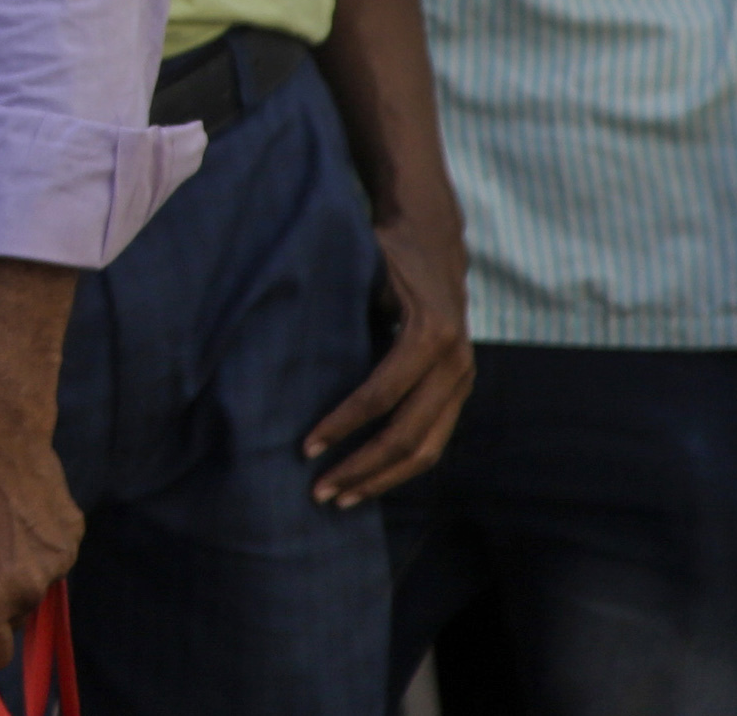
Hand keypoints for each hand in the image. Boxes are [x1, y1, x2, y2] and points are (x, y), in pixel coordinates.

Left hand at [303, 199, 472, 504]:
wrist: (434, 238)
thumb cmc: (384, 250)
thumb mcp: (362, 263)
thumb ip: (335, 295)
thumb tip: (274, 327)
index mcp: (430, 333)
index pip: (382, 394)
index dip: (343, 424)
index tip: (305, 445)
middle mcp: (455, 363)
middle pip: (409, 435)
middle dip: (361, 467)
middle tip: (317, 491)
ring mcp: (462, 380)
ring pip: (426, 449)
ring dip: (381, 478)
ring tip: (337, 498)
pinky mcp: (457, 390)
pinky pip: (433, 441)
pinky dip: (399, 467)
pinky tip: (364, 481)